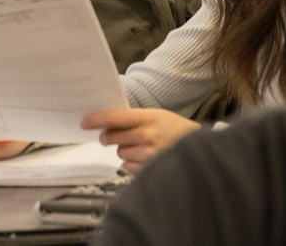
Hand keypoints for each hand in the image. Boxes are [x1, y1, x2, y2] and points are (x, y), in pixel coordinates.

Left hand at [80, 107, 200, 172]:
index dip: (95, 119)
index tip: (84, 122)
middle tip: (108, 136)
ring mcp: (149, 154)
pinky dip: (129, 163)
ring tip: (138, 146)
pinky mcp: (150, 169)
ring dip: (123, 150)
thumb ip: (134, 119)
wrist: (201, 148)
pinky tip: (141, 157)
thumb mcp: (157, 116)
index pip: (114, 117)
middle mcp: (148, 135)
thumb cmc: (177, 130)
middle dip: (107, 137)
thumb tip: (108, 123)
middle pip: (112, 136)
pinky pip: (127, 167)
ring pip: (119, 152)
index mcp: (149, 117)